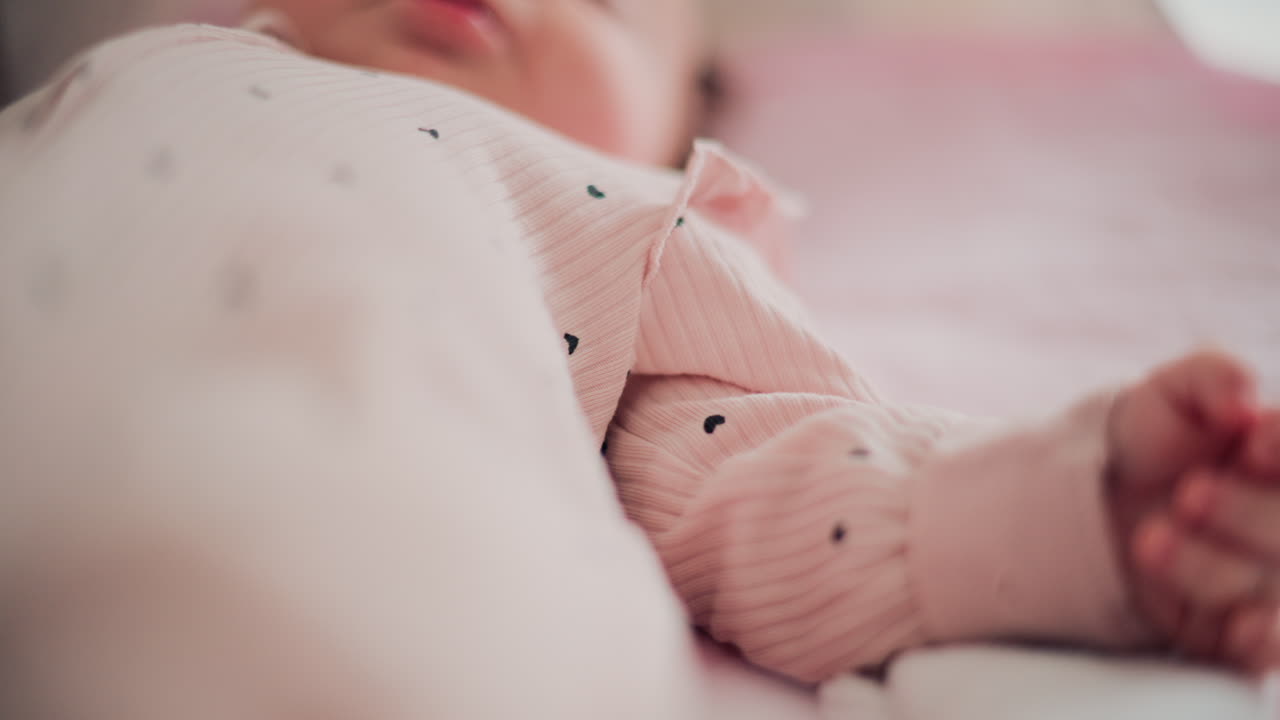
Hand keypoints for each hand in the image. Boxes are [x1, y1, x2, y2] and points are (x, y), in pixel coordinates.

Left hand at [1105, 350, 1261, 665]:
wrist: (1103, 494)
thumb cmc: (1159, 437)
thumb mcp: (1176, 392)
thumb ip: (1213, 377)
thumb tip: (1243, 397)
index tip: (1252, 442)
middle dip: (1247, 513)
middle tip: (1190, 493)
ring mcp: (1273, 578)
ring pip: (1273, 584)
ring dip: (1213, 567)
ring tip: (1150, 541)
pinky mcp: (1242, 628)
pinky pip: (1270, 644)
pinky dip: (1264, 638)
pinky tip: (1242, 629)